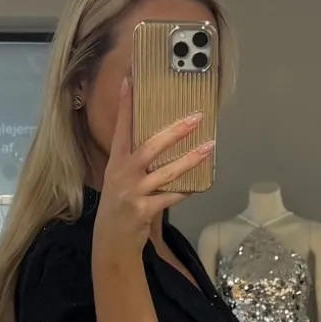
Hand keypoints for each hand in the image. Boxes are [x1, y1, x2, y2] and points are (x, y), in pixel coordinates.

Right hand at [93, 77, 214, 259]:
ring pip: (167, 172)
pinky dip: (186, 190)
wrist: (111, 241)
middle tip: (196, 117)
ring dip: (190, 159)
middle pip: (151, 147)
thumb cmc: (120, 206)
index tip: (129, 81)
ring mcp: (133, 193)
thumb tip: (161, 139)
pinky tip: (201, 184)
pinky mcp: (144, 211)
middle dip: (175, 131)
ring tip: (209, 147)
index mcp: (116, 162)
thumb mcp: (120, 179)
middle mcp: (123, 174)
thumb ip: (135, 160)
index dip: (125, 105)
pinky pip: (171, 197)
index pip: (121, 128)